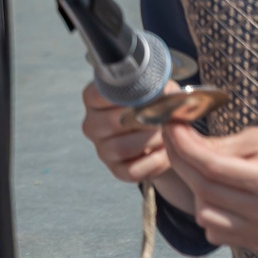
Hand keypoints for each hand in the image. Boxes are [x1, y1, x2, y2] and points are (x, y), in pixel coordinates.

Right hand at [80, 83, 182, 197]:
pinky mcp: (116, 170)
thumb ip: (157, 87)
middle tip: (163, 117)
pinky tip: (164, 152)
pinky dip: (153, 162)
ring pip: (121, 148)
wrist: (164, 134)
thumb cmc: (155, 106)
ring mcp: (102, 149)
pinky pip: (131, 170)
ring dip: (150, 141)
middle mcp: (92, 124)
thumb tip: (164, 92)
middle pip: (112, 123)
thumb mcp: (157, 89)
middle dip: (144, 120)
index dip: (125, 97)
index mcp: (94, 99)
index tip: (145, 96)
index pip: (97, 95)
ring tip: (166, 134)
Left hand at [159, 121, 257, 251]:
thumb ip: (221, 144)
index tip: (170, 126)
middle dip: (181, 161)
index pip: (212, 167)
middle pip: (204, 190)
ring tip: (205, 168)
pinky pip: (215, 230)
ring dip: (195, 189)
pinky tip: (219, 192)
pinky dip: (208, 210)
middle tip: (175, 139)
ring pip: (204, 213)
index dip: (184, 146)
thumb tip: (182, 140)